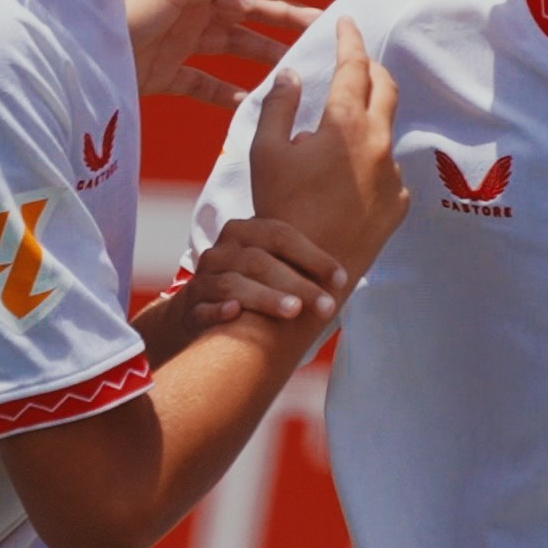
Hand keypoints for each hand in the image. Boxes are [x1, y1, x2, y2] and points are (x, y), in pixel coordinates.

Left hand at [123, 0, 321, 108]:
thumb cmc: (120, 14)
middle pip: (247, 10)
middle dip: (283, 17)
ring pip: (234, 47)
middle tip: (317, 30)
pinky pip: (206, 84)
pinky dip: (229, 94)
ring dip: (265, 55)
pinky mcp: (167, 75)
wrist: (79, 53)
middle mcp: (190, 10)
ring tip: (295, 69)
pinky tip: (252, 102)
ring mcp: (180, 43)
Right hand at [184, 216, 354, 326]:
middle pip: (260, 261)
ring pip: (233, 284)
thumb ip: (301, 261)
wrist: (199, 311)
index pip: (280, 234)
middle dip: (297, 283)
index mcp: (245, 233)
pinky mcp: (190, 308)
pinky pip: (203, 307)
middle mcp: (222, 251)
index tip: (341, 278)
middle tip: (326, 306)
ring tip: (293, 311)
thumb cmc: (253, 287)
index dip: (313, 256)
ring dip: (266, 297)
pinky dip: (219, 310)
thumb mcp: (272, 266)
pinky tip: (235, 314)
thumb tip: (357, 263)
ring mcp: (203, 279)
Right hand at [247, 20, 405, 282]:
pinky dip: (367, 166)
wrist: (308, 270)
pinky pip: (385, 172)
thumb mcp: (266, 152)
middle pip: (385, 89)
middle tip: (355, 61)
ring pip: (382, 134)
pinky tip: (342, 185)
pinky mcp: (399, 203)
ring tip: (330, 146)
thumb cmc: (280, 209)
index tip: (346, 23)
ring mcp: (393, 175)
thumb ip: (280, 106)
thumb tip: (293, 75)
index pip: (354, 66)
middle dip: (371, 69)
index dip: (350, 40)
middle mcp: (378, 144)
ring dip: (362, 127)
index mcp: (345, 124)